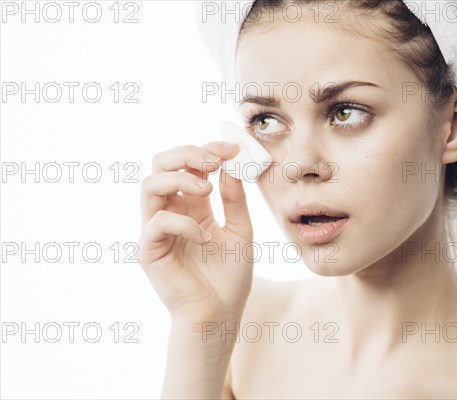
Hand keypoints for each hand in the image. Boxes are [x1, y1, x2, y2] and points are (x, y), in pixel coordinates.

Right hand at [137, 142, 253, 328]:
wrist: (219, 315)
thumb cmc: (229, 277)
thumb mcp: (240, 231)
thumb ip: (234, 199)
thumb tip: (230, 166)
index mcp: (192, 205)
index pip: (190, 165)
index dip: (208, 151)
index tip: (233, 149)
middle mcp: (171, 212)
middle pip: (161, 164)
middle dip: (187, 154)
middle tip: (214, 161)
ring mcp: (156, 230)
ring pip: (149, 184)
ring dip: (180, 178)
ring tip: (207, 189)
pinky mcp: (148, 249)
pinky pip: (157, 222)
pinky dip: (183, 223)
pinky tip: (204, 237)